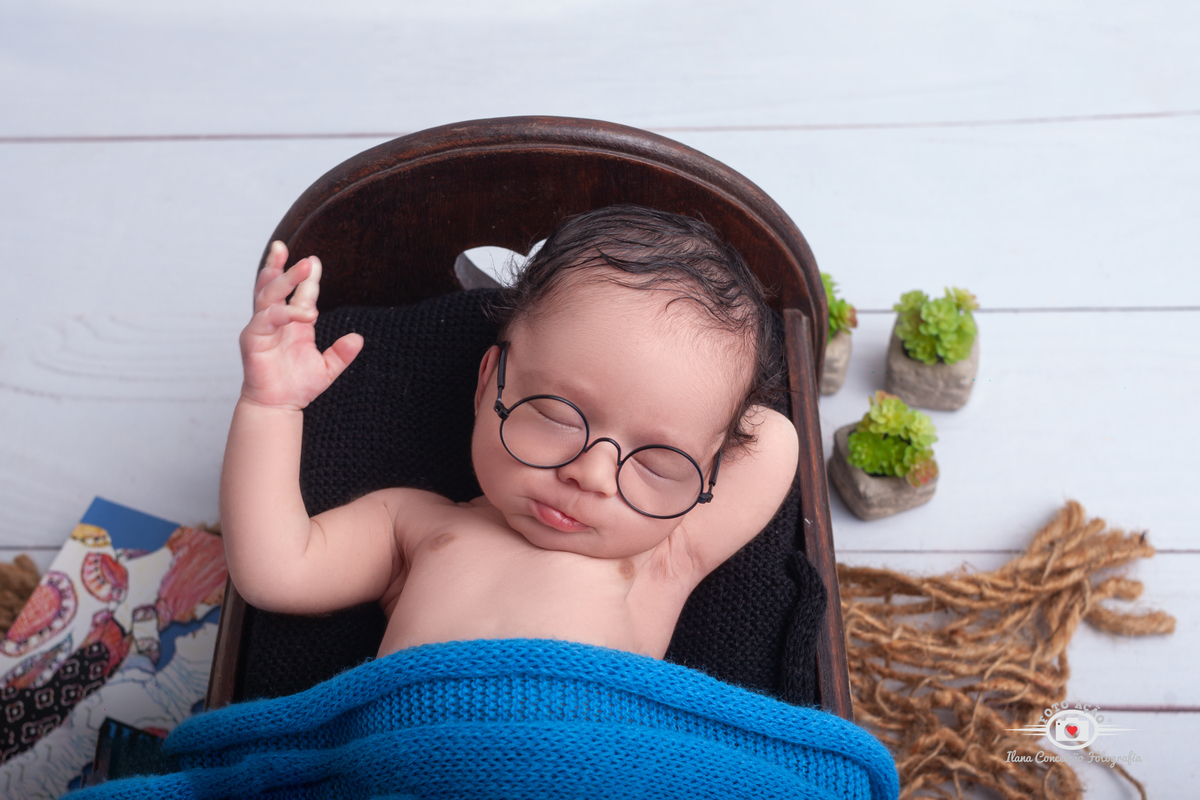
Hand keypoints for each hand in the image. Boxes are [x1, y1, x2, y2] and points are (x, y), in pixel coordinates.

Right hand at [238, 241, 363, 409]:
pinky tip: (304, 313)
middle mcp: (276, 320)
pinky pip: (267, 318)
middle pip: (276, 285)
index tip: (315, 261)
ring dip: (285, 278)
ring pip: (269, 294)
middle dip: (288, 268)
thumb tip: (358, 338)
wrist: (279, 406)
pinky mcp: (253, 337)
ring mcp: (262, 326)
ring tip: (304, 266)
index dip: (307, 278)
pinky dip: (285, 312)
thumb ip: (342, 353)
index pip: (299, 293)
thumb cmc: (298, 387)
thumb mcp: (327, 368)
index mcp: (294, 323)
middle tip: (307, 257)